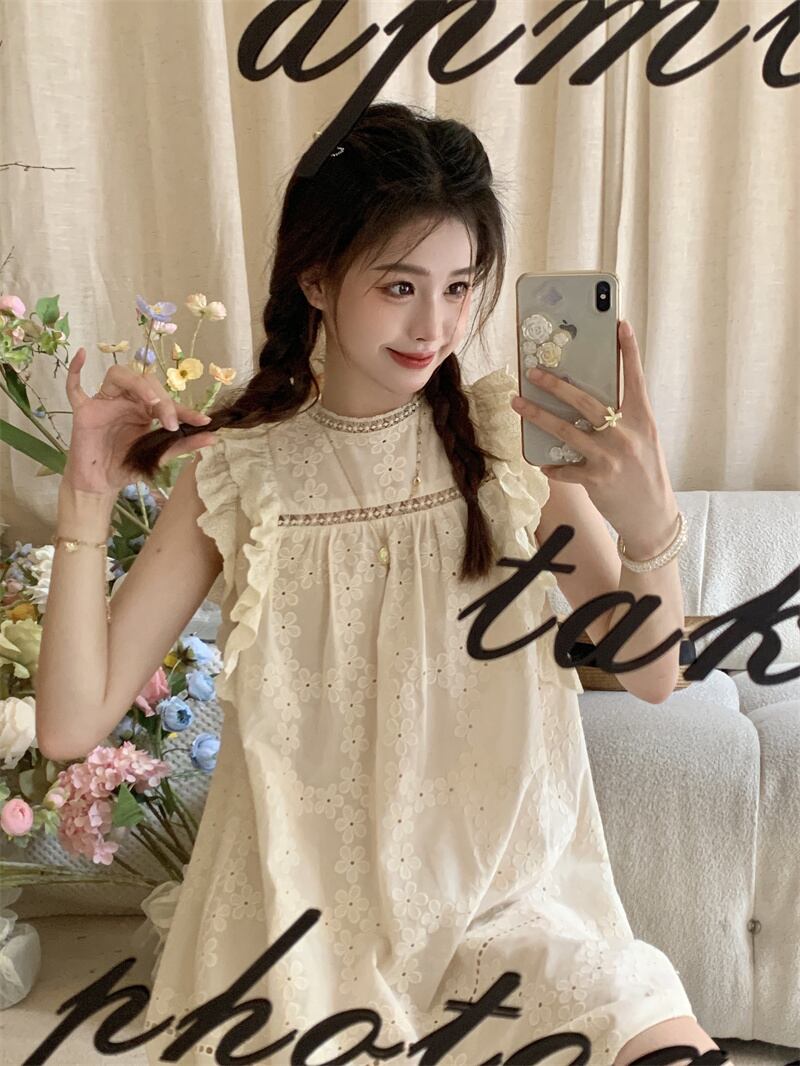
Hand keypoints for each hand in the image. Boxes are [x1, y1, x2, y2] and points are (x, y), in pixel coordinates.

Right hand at [63, 347, 217, 494]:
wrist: (100, 485)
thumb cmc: (127, 467)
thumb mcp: (159, 457)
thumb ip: (183, 445)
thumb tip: (213, 437)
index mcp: (145, 410)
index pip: (166, 400)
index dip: (185, 409)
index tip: (202, 420)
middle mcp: (126, 401)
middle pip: (145, 382)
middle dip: (162, 399)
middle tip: (171, 422)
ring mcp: (104, 403)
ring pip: (118, 375)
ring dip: (137, 384)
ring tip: (151, 403)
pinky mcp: (84, 411)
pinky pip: (75, 387)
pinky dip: (76, 370)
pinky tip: (83, 354)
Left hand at [510, 319, 679, 556]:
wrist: (653, 517)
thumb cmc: (645, 474)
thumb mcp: (643, 441)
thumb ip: (622, 420)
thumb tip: (586, 402)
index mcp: (642, 419)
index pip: (635, 378)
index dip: (628, 351)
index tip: (618, 324)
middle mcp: (626, 434)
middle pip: (586, 401)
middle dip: (556, 384)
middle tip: (533, 371)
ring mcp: (610, 457)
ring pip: (565, 430)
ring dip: (537, 415)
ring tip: (517, 403)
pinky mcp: (596, 479)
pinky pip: (564, 468)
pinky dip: (552, 466)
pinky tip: (543, 463)